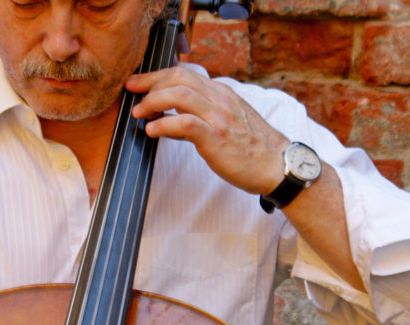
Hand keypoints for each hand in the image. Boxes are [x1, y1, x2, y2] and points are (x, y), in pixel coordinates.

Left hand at [126, 65, 290, 194]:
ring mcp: (219, 117)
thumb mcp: (224, 122)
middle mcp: (220, 99)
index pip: (183, 73)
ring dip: (153, 102)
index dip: (156, 75)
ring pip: (179, 95)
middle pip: (178, 78)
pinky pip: (185, 123)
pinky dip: (164, 124)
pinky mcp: (216, 137)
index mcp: (221, 93)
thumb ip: (196, 117)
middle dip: (149, 83)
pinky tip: (152, 130)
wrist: (277, 165)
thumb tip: (166, 119)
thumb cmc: (250, 147)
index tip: (137, 82)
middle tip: (132, 95)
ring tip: (141, 114)